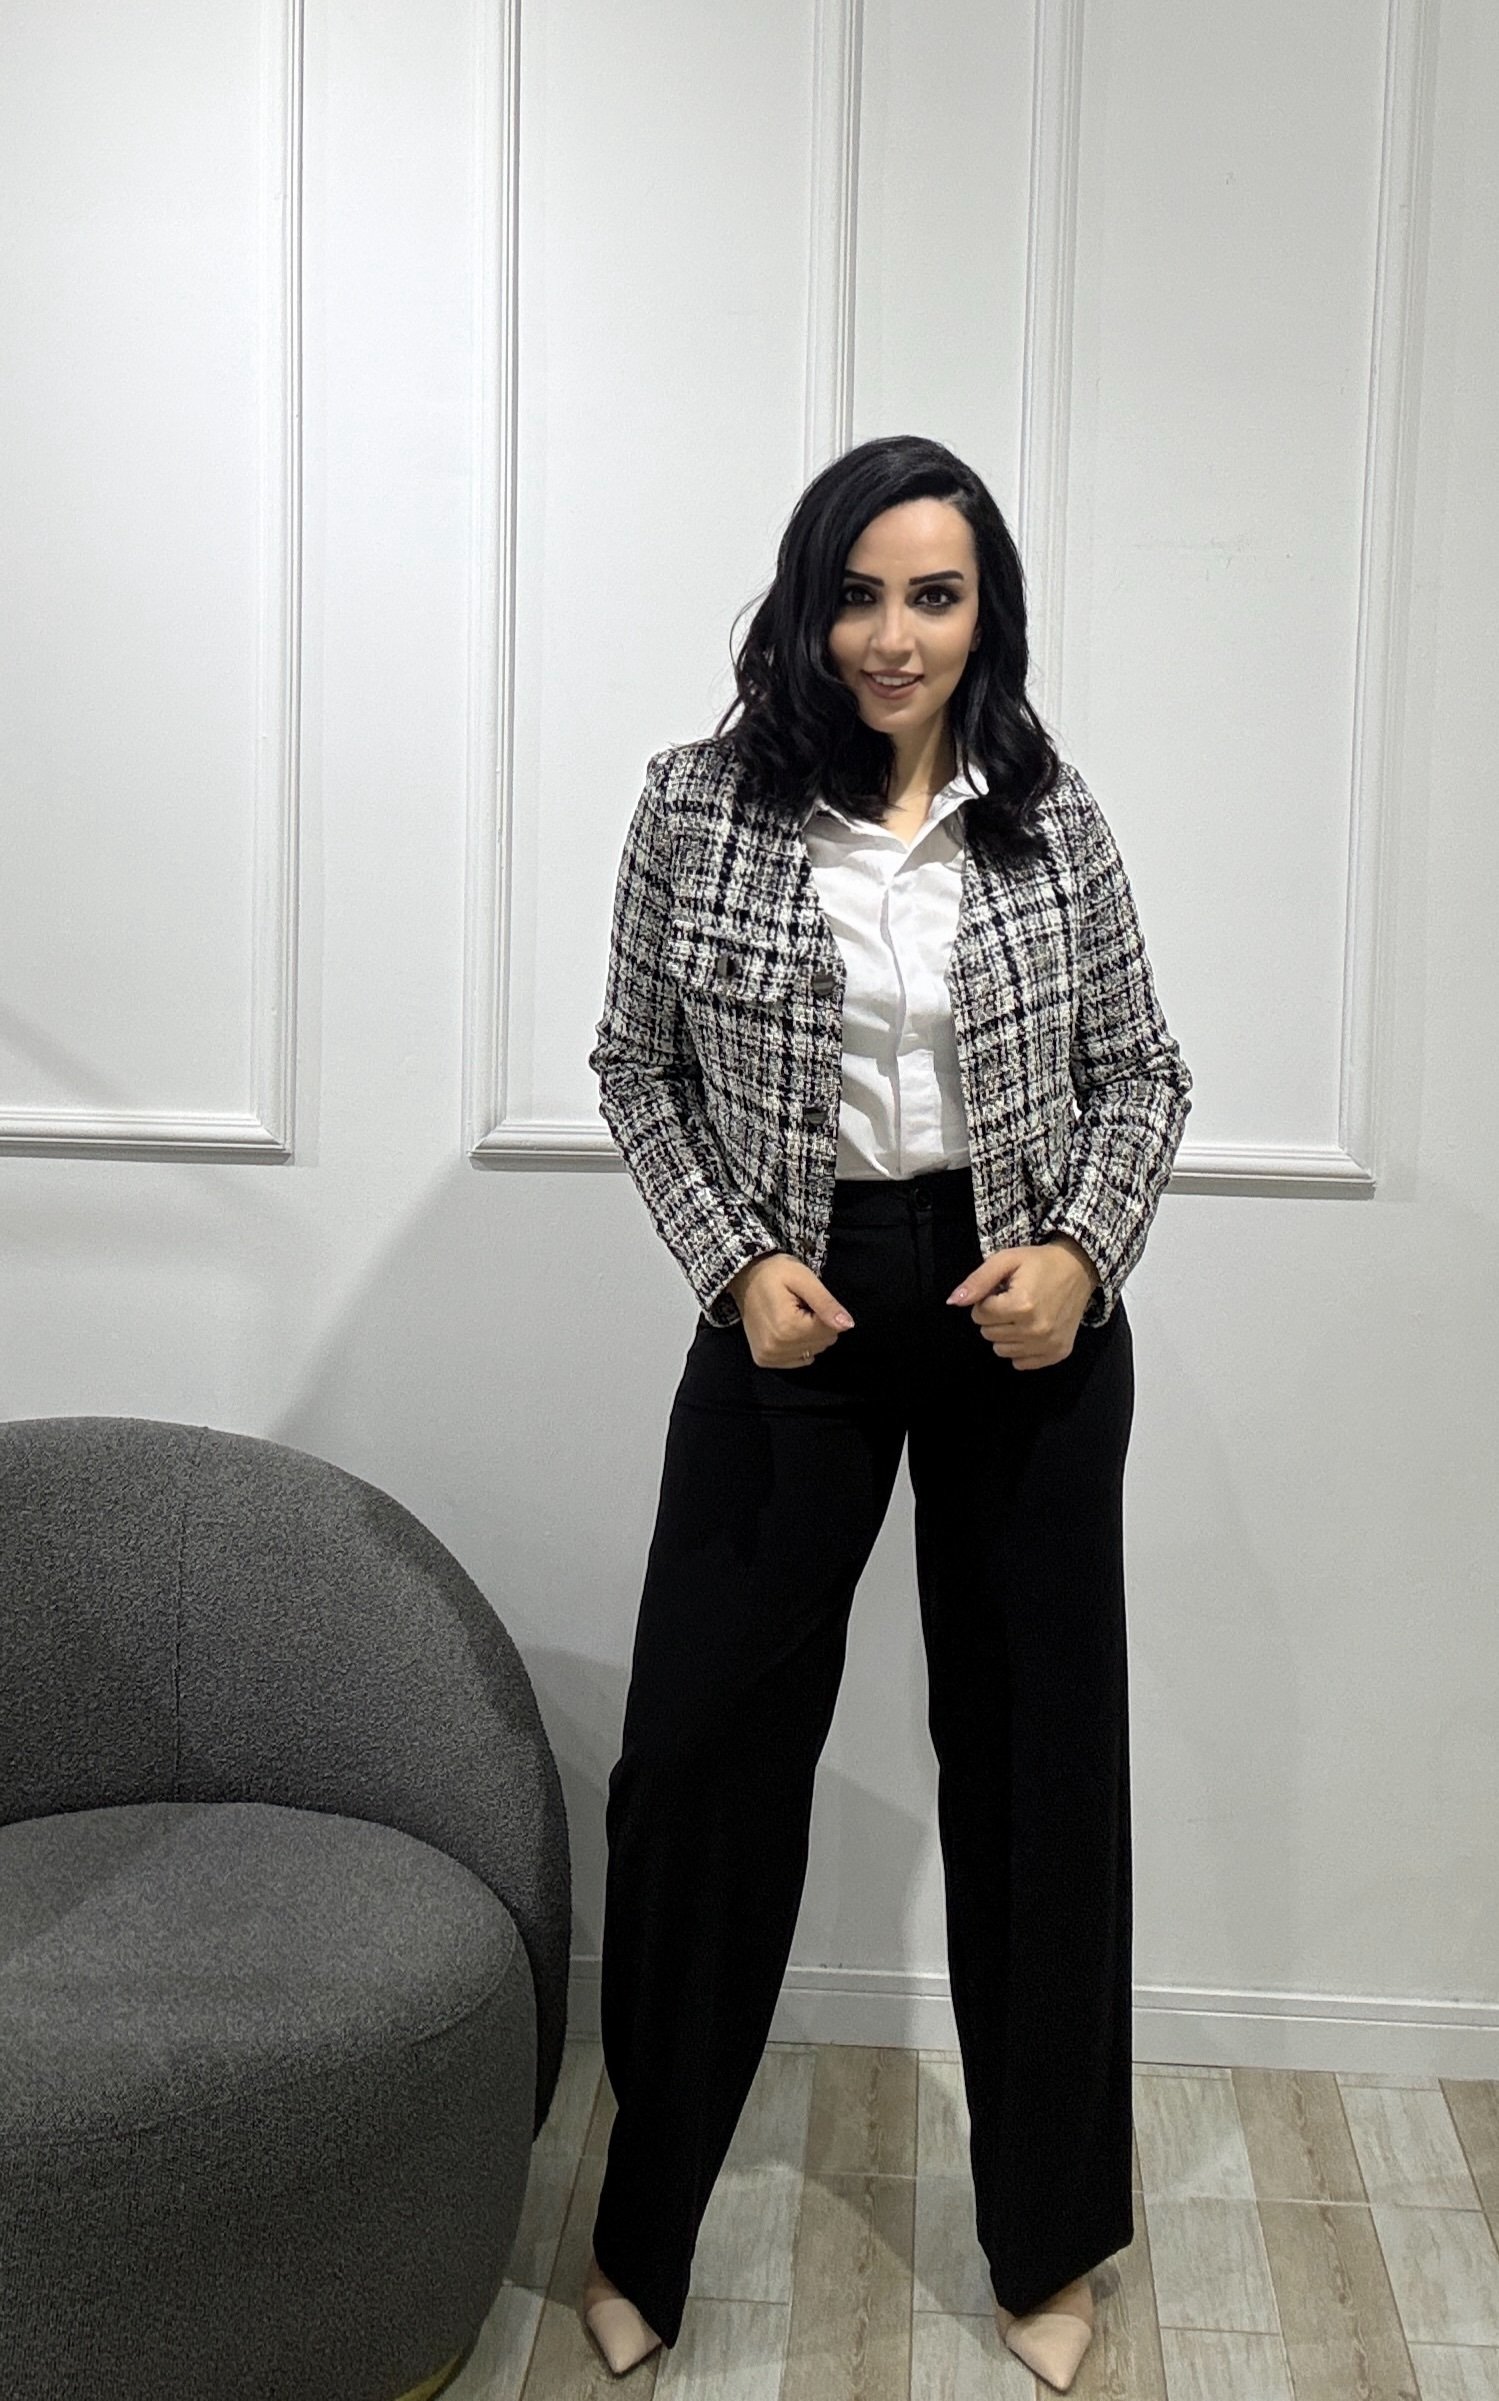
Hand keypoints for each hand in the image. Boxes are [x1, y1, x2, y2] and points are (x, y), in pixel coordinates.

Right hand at [728, 1252, 855, 1369]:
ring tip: (791, 1316)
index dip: (824, 1312)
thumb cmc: (776, 1273)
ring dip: (807, 1336)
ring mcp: (768, 1356)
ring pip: (812, 1353)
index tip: (807, 1300)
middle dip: (817, 1325)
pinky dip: (797, 1346)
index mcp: (788, 1327)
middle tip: (799, 1307)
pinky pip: (797, 1360)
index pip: (830, 1331)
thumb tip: (848, 1325)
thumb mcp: (804, 1279)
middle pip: (822, 1343)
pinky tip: (785, 1329)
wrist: (744, 1277)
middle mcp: (777, 1347)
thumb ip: (826, 1303)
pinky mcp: (763, 1360)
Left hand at [946, 1237, 1098, 1370]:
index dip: (986, 1301)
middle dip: (994, 1317)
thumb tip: (953, 1302)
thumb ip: (977, 1281)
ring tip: (1022, 1314)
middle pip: (989, 1334)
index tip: (1001, 1291)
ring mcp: (1048, 1344)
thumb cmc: (1039, 1263)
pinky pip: (1021, 1363)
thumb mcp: (1006, 1261)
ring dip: (1005, 1334)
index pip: (979, 1315)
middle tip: (1012, 1301)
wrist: (1079, 1269)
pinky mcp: (1058, 1353)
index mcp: (1022, 1305)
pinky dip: (1021, 1348)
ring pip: (1001, 1351)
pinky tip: (1031, 1329)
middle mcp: (1036, 1329)